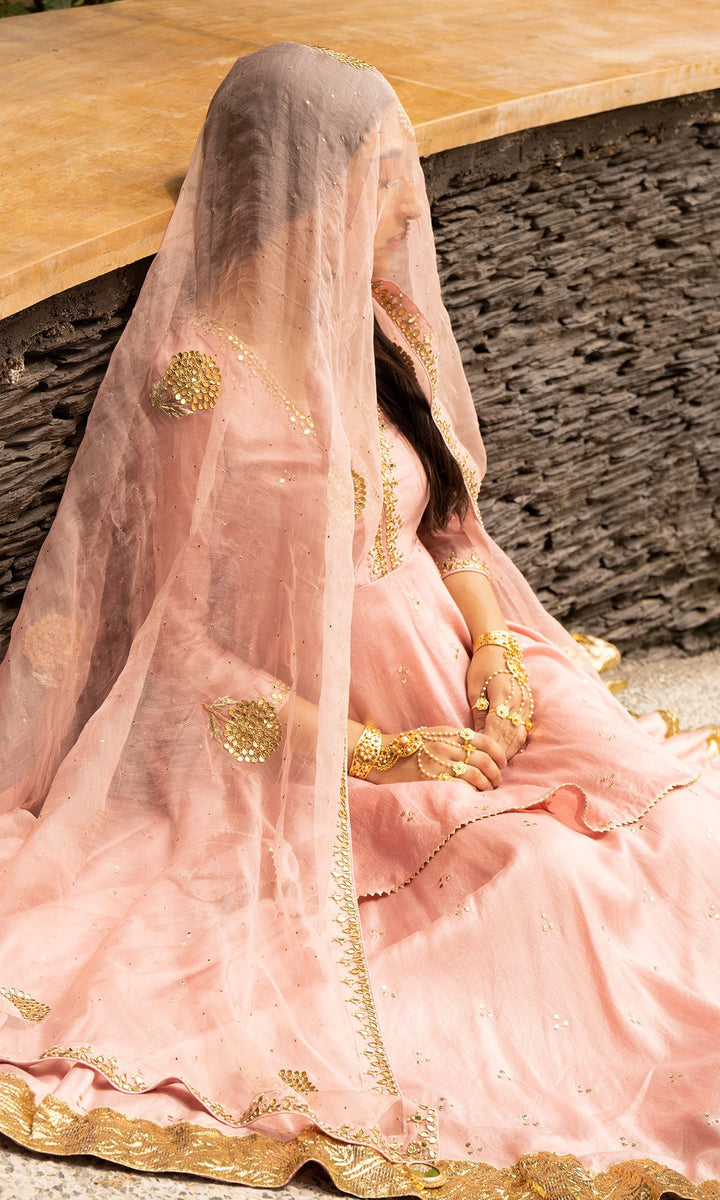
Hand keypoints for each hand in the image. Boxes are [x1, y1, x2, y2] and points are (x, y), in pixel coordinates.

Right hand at [367, 725, 505, 791]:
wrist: (380, 756)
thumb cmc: (406, 746)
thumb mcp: (432, 734)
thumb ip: (454, 739)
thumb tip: (478, 751)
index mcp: (449, 732)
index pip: (485, 741)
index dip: (499, 754)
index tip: (502, 763)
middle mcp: (446, 746)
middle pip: (484, 759)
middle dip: (496, 772)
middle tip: (497, 780)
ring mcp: (439, 763)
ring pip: (476, 774)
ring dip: (486, 784)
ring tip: (487, 789)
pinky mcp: (432, 779)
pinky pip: (461, 786)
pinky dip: (471, 792)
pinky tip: (473, 795)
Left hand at [467, 644, 528, 762]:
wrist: (500, 649)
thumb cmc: (482, 667)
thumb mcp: (474, 689)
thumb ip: (478, 714)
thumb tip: (476, 739)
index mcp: (505, 695)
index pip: (497, 727)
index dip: (489, 745)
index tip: (479, 757)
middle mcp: (520, 701)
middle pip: (510, 735)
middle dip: (499, 754)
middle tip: (486, 769)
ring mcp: (527, 704)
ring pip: (519, 735)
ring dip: (508, 751)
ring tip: (495, 765)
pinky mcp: (528, 706)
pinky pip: (523, 730)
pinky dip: (514, 743)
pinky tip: (505, 753)